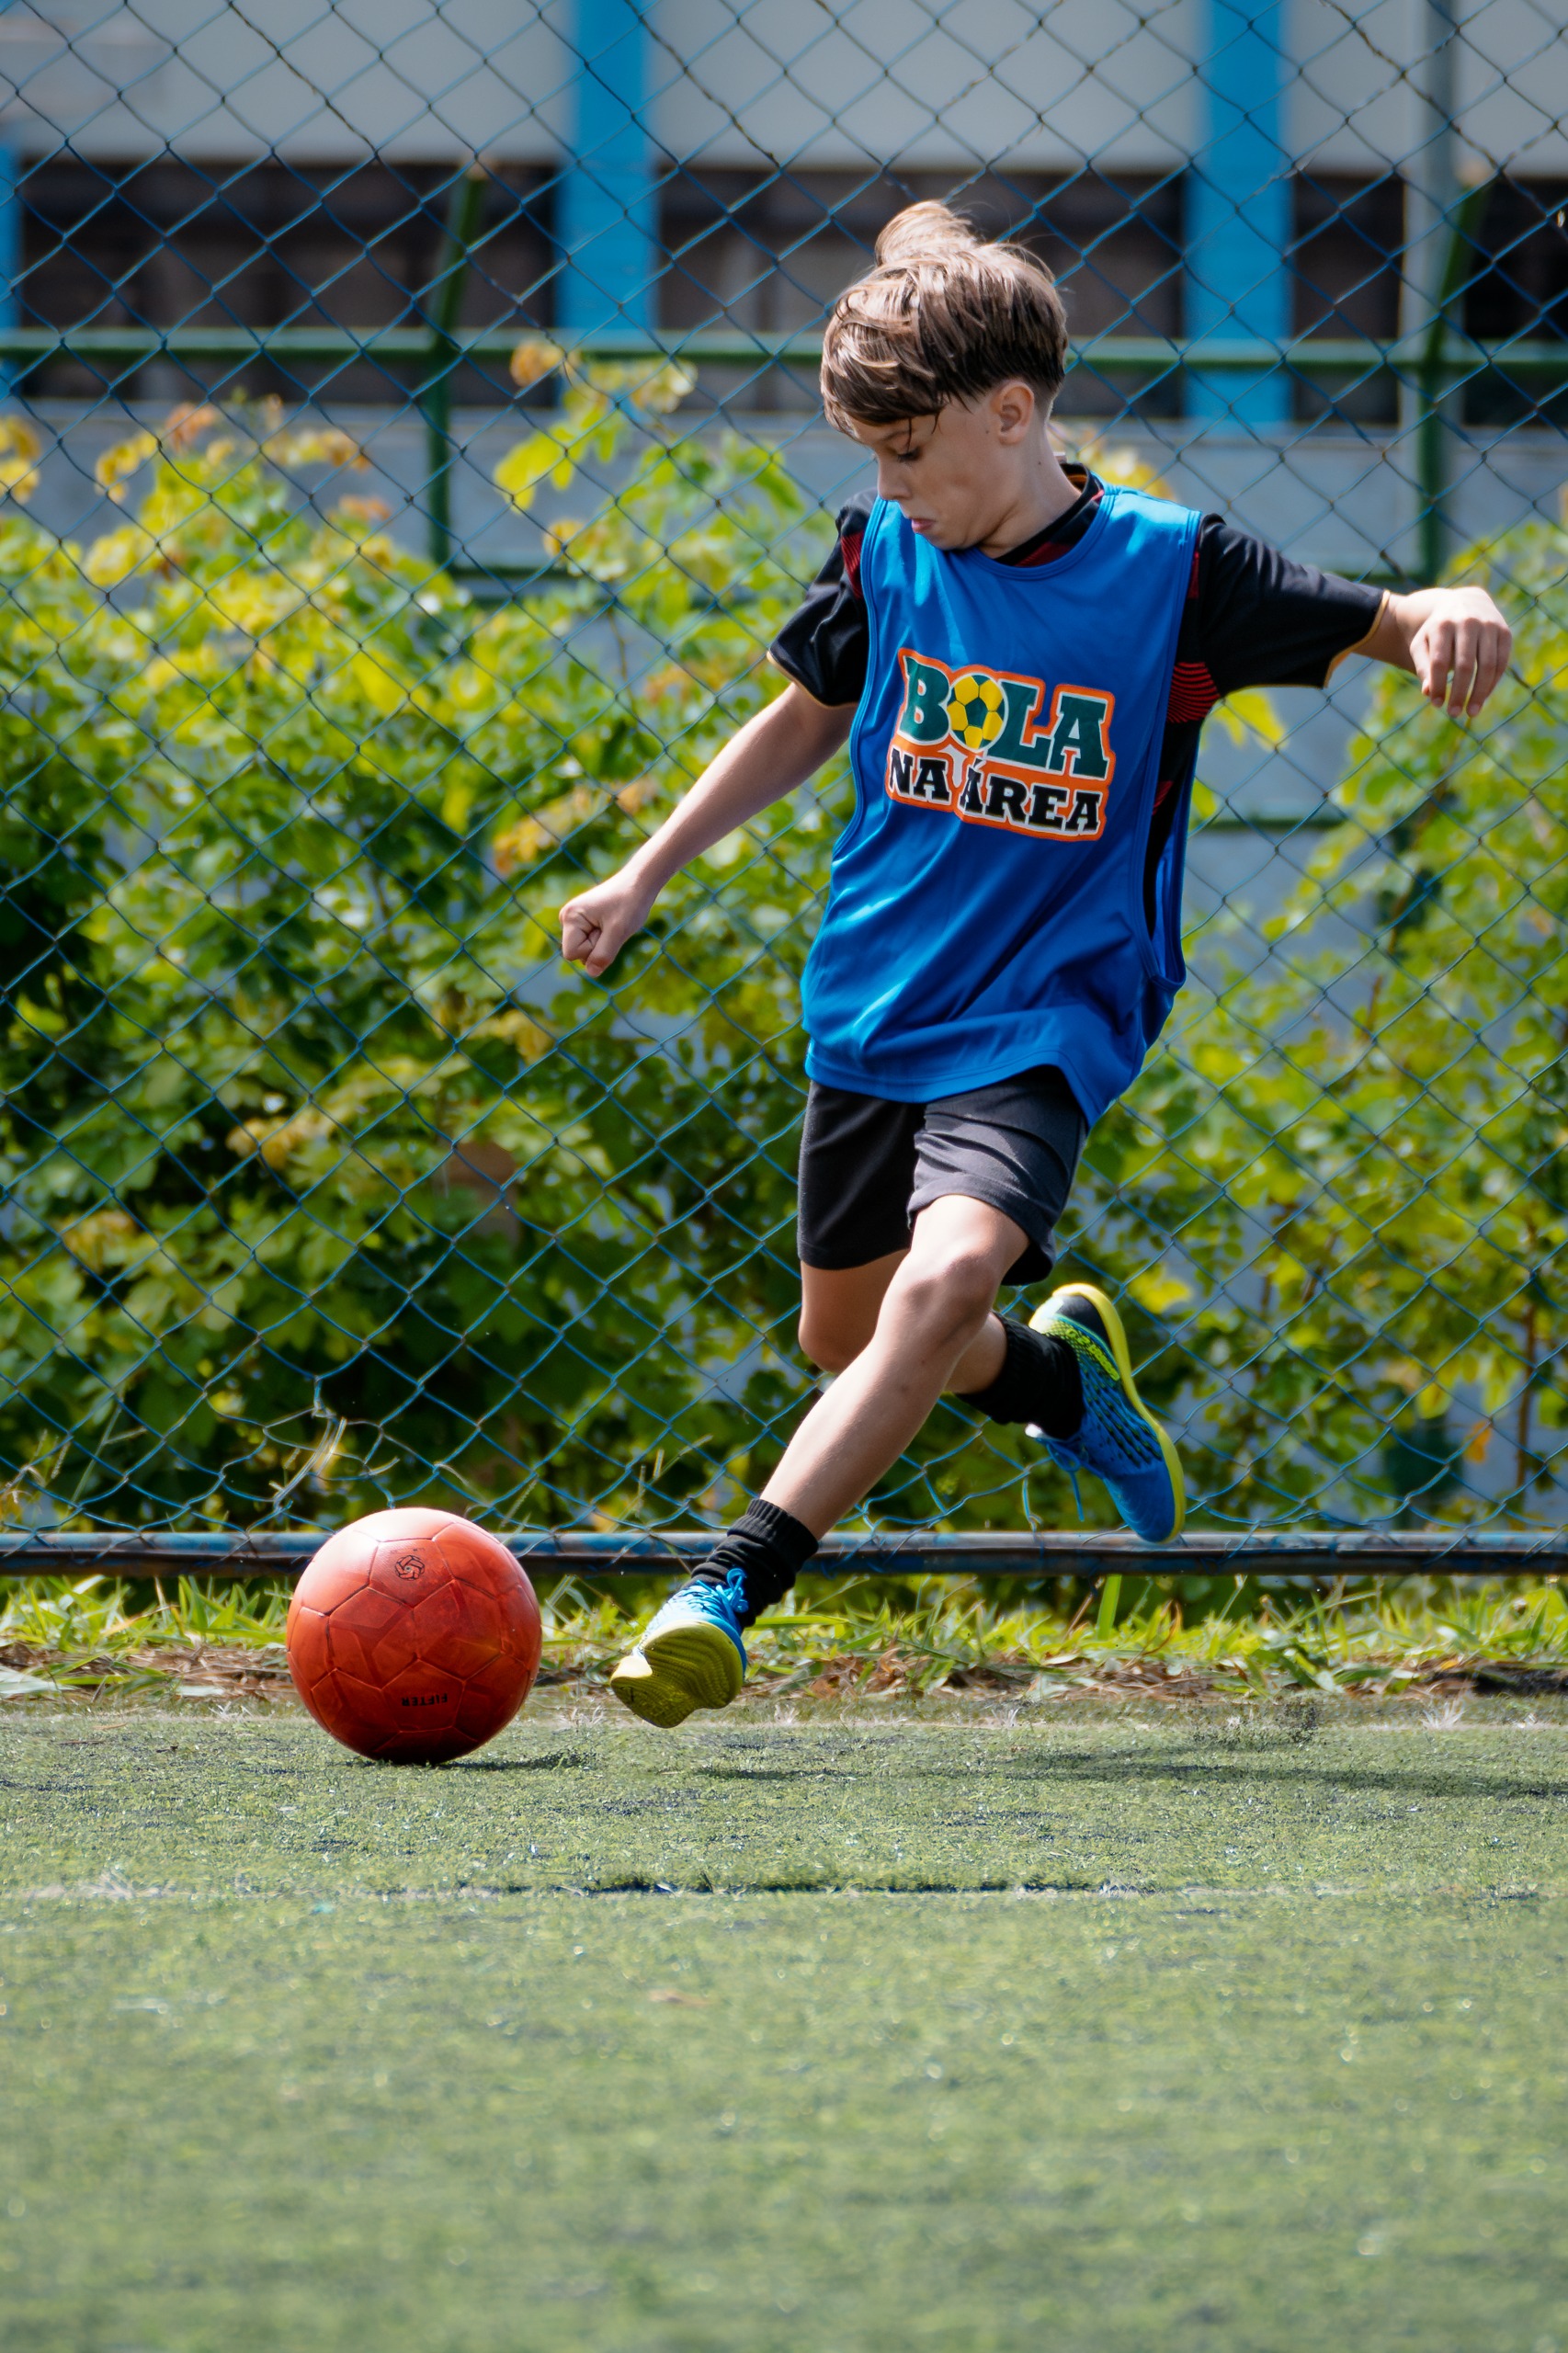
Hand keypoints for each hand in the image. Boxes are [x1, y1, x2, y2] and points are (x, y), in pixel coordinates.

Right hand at [559, 867, 657, 977]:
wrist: (639, 882)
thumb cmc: (630, 904)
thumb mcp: (618, 932)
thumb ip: (603, 954)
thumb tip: (592, 973)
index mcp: (570, 917)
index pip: (572, 954)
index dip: (592, 951)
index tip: (606, 931)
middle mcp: (567, 917)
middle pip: (578, 953)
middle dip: (598, 946)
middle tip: (613, 926)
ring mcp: (575, 919)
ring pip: (585, 949)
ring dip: (603, 943)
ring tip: (613, 923)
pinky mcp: (584, 921)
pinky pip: (591, 943)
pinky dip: (604, 938)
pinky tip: (612, 923)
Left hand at [1407, 586, 1511, 719]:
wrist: (1466, 603)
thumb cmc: (1439, 631)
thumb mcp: (1423, 644)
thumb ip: (1423, 666)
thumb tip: (1428, 692)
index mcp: (1443, 625)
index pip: (1439, 661)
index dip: (1438, 685)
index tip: (1436, 704)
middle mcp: (1468, 622)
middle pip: (1465, 665)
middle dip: (1460, 693)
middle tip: (1454, 714)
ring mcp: (1489, 626)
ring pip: (1487, 666)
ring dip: (1480, 693)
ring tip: (1471, 712)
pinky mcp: (1505, 632)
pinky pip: (1501, 663)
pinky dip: (1492, 683)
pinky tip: (1482, 697)